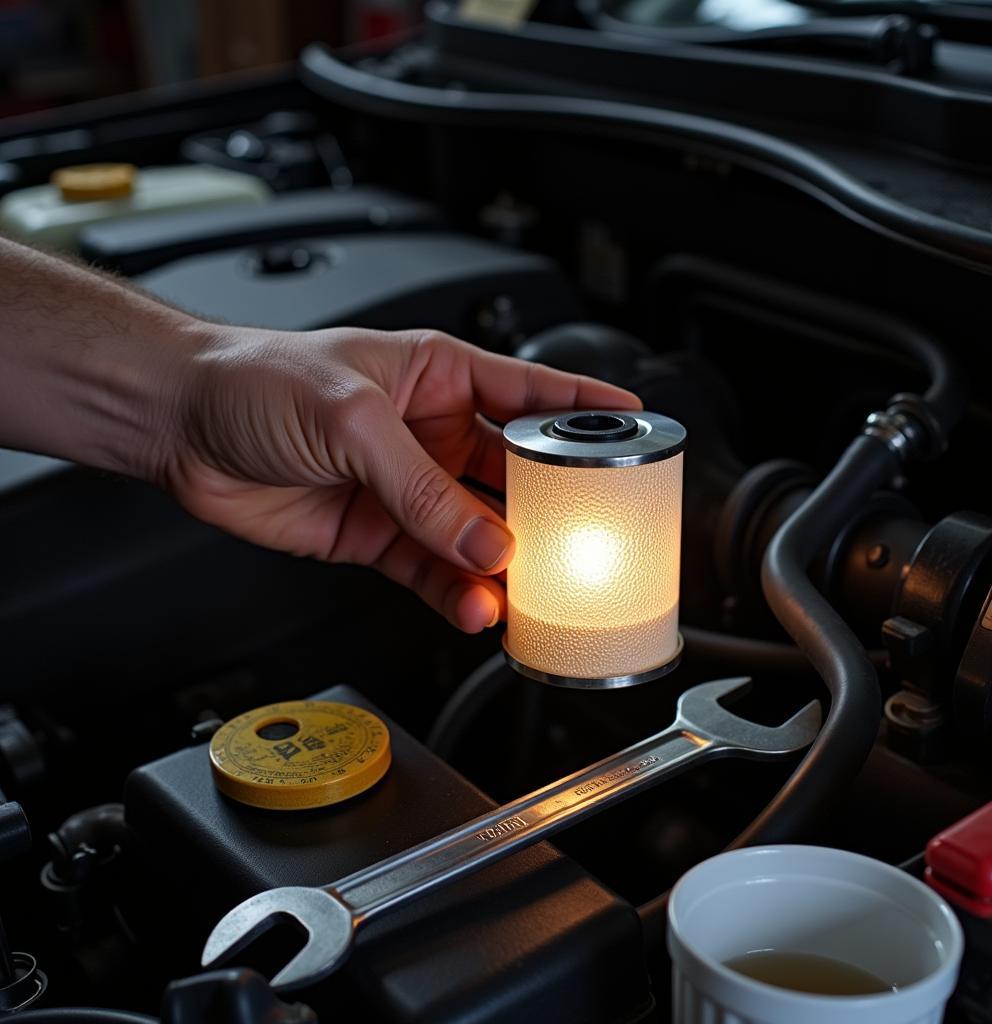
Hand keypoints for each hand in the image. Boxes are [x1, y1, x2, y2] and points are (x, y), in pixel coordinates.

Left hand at [166, 326, 640, 632]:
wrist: (182, 424)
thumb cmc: (256, 379)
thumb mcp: (351, 419)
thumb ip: (420, 487)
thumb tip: (485, 541)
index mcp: (439, 376)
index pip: (532, 392)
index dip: (586, 410)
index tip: (636, 428)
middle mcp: (431, 433)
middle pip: (514, 478)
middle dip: (550, 513)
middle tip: (582, 545)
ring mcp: (406, 488)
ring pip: (476, 535)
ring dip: (503, 567)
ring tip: (529, 595)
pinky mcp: (376, 533)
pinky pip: (433, 570)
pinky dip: (458, 593)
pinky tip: (478, 606)